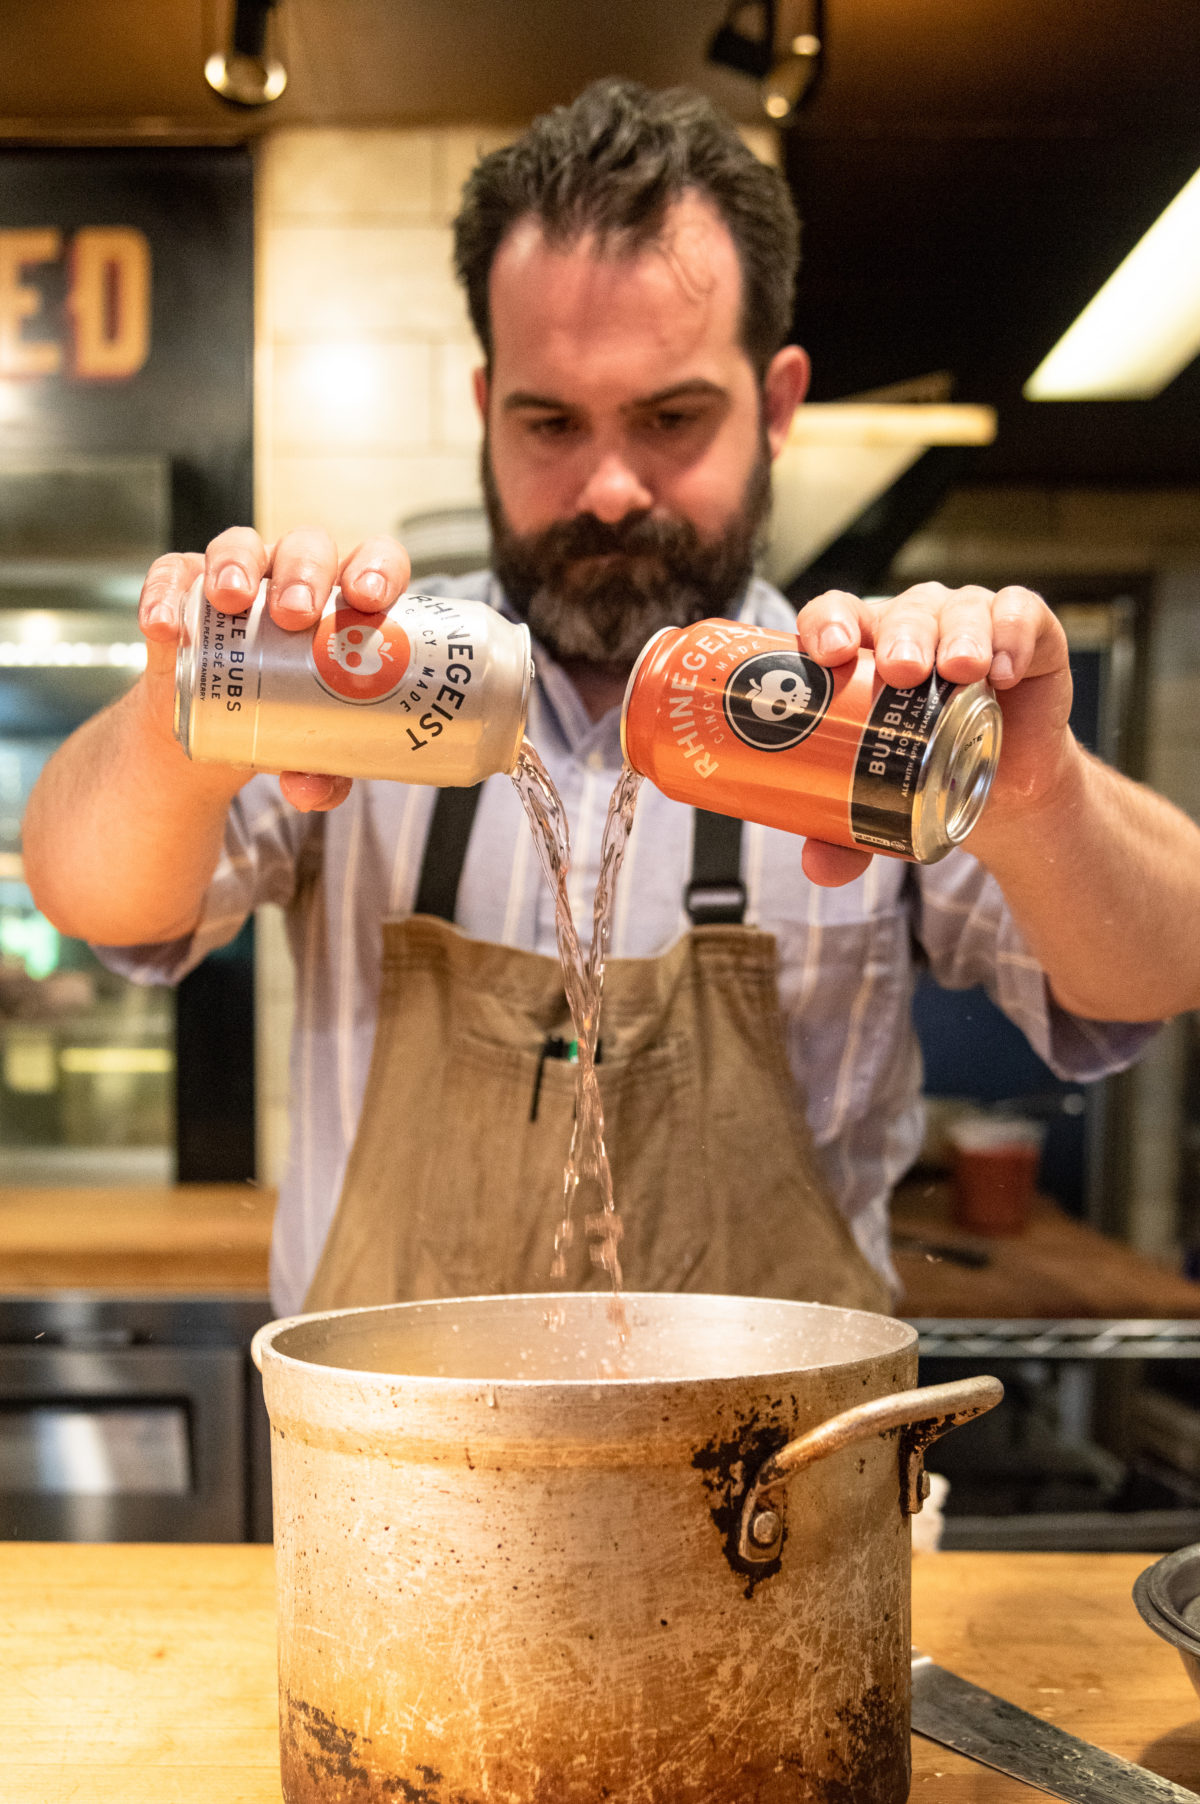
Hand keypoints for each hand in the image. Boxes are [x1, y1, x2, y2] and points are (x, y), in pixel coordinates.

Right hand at [136, 527, 411, 811]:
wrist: (213, 732)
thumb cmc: (284, 722)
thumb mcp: (309, 751)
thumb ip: (322, 772)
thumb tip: (311, 789)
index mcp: (345, 604)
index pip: (375, 565)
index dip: (377, 569)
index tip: (369, 600)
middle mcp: (295, 577)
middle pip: (307, 549)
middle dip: (303, 573)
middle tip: (296, 615)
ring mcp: (238, 575)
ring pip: (240, 546)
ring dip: (236, 565)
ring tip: (232, 600)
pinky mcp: (183, 585)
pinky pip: (173, 576)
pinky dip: (165, 595)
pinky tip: (163, 625)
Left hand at [794, 581, 1076, 885]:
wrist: (1004, 792)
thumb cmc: (928, 775)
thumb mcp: (880, 809)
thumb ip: (843, 836)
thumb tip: (819, 869)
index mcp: (863, 653)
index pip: (836, 618)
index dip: (828, 624)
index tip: (829, 654)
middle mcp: (914, 626)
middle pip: (900, 613)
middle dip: (900, 636)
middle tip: (900, 672)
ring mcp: (969, 622)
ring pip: (958, 609)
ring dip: (958, 634)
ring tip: (960, 670)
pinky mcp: (1026, 633)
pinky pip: (1020, 613)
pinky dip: (1011, 633)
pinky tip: (1004, 666)